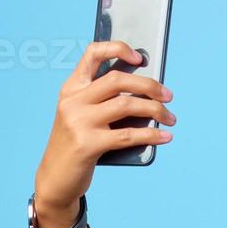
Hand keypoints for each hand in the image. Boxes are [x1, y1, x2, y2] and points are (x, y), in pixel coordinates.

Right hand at [32, 41, 176, 227]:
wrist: (56, 178)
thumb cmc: (77, 144)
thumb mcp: (83, 116)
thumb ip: (105, 101)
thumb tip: (148, 93)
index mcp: (71, 88)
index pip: (93, 54)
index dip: (118, 49)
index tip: (140, 58)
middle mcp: (73, 100)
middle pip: (118, 79)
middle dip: (150, 86)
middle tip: (168, 96)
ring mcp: (79, 121)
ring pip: (127, 105)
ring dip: (156, 111)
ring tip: (170, 118)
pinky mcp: (87, 144)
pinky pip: (128, 135)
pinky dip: (151, 135)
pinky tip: (164, 137)